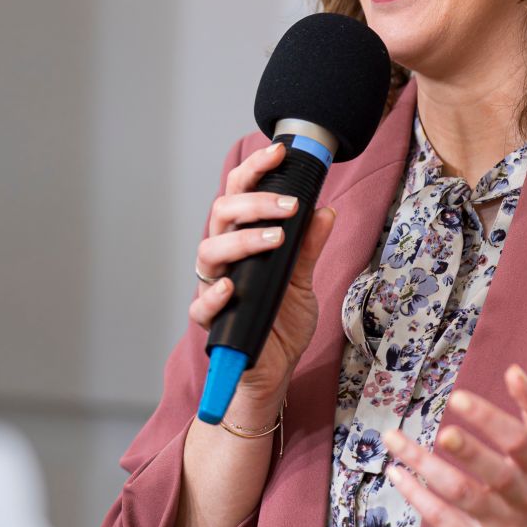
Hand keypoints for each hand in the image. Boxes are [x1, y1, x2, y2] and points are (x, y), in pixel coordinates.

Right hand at [188, 140, 336, 419]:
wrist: (273, 374)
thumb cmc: (281, 326)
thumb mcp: (303, 283)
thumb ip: (309, 247)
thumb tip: (326, 210)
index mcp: (244, 242)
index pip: (240, 195)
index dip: (254, 171)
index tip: (278, 152)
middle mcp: (225, 260)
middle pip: (221, 215)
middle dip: (253, 203)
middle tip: (287, 204)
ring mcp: (214, 288)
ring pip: (208, 251)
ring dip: (242, 240)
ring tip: (275, 239)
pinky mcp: (212, 323)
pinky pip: (201, 305)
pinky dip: (215, 294)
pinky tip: (232, 288)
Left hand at [384, 363, 526, 526]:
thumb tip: (514, 371)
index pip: (519, 442)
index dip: (490, 420)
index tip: (458, 397)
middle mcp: (526, 500)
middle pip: (497, 475)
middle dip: (469, 452)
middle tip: (442, 431)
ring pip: (463, 497)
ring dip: (427, 468)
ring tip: (395, 440)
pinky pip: (445, 522)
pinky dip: (419, 498)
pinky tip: (396, 473)